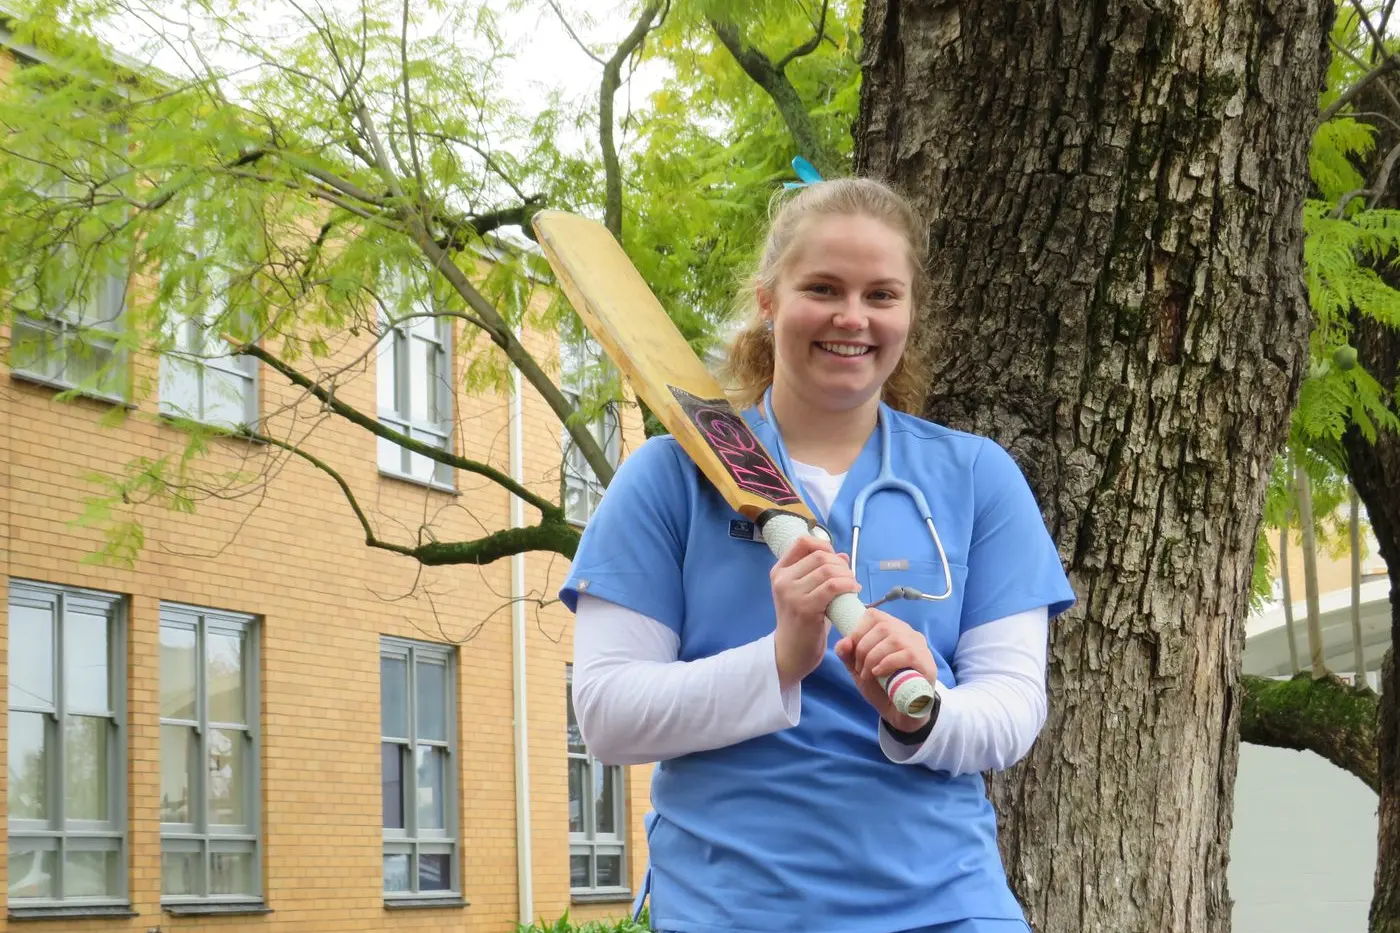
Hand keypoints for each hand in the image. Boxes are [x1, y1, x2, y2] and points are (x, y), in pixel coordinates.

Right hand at [771, 535, 859, 689]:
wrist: (791, 652)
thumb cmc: (802, 622)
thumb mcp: (807, 593)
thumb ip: (821, 573)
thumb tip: (843, 555)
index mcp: (780, 571)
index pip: (802, 542)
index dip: (824, 546)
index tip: (835, 560)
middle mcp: (782, 579)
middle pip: (819, 556)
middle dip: (840, 564)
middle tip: (849, 577)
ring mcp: (791, 593)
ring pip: (828, 570)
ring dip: (846, 575)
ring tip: (852, 585)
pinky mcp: (804, 607)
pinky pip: (833, 586)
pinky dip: (848, 585)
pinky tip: (853, 591)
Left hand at [834, 609, 938, 732]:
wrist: (899, 714)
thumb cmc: (881, 687)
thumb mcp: (858, 670)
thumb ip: (848, 655)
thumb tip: (843, 642)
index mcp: (892, 629)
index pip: (874, 615)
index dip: (858, 631)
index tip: (851, 651)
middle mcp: (908, 633)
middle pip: (882, 627)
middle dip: (863, 648)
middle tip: (858, 669)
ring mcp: (920, 647)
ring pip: (894, 639)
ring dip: (873, 657)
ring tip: (867, 674)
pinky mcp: (927, 664)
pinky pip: (907, 654)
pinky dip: (887, 663)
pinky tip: (878, 673)